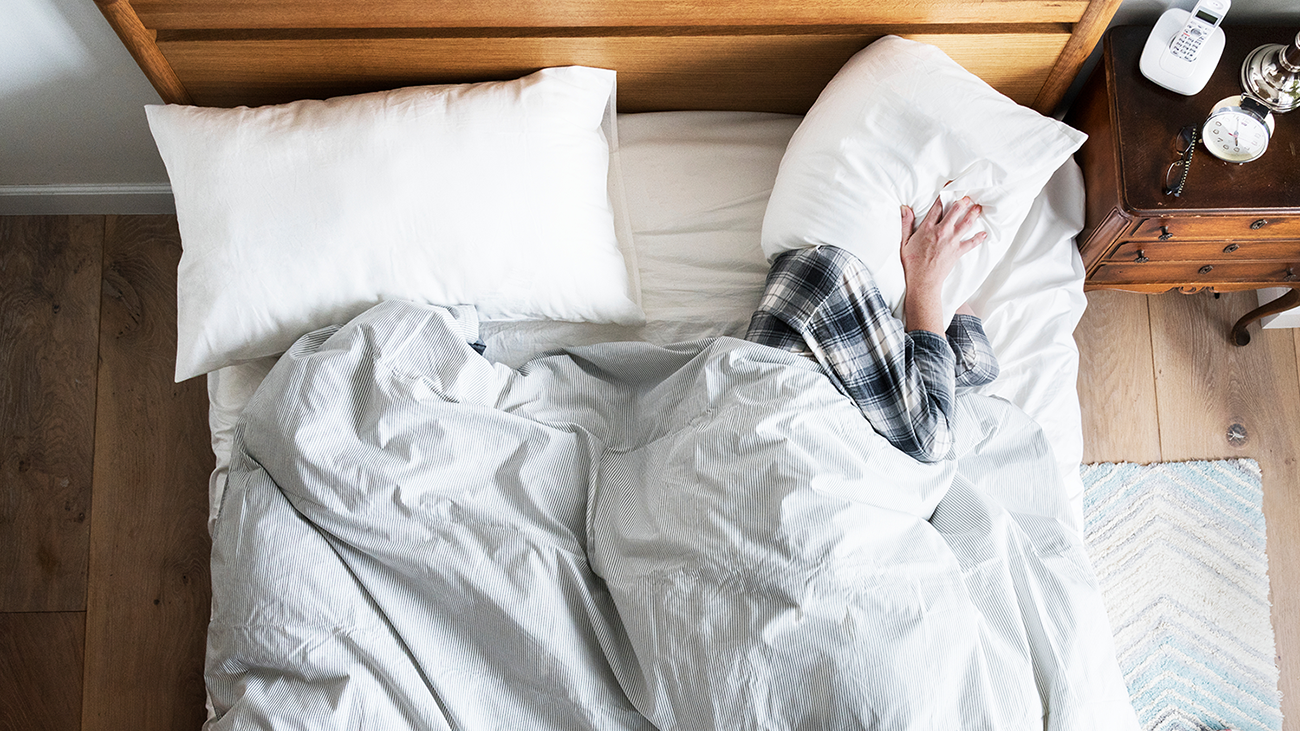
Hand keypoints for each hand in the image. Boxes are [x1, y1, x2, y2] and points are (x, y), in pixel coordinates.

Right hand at [899, 196, 986, 332]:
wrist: (922, 281)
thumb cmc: (912, 262)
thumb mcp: (904, 241)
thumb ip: (906, 223)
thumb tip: (905, 208)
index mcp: (927, 228)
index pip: (937, 207)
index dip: (944, 196)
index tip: (949, 188)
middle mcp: (941, 232)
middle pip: (955, 211)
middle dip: (962, 202)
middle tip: (968, 197)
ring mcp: (951, 241)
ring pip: (965, 224)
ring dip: (973, 214)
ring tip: (978, 207)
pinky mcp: (958, 251)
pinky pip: (971, 243)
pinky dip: (978, 238)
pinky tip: (984, 233)